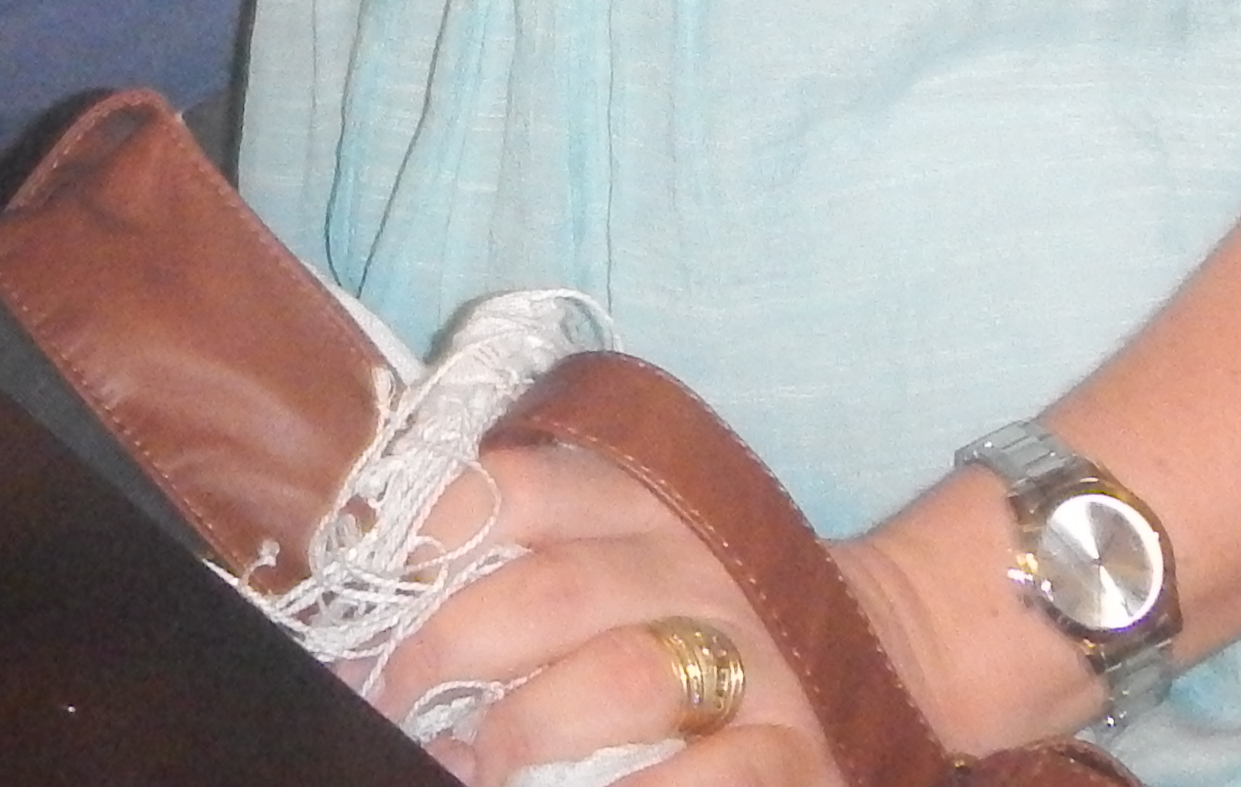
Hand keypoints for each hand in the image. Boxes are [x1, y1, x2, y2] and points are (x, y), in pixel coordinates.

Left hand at [368, 443, 841, 785]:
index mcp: (641, 498)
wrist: (875, 639)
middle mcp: (696, 563)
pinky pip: (705, 778)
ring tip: (474, 767)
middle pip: (553, 591)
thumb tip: (364, 607)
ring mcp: (753, 655)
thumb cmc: (694, 604)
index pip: (516, 483)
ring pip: (622, 679)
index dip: (426, 538)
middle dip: (450, 653)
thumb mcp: (622, 544)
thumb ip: (520, 553)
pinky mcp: (793, 747)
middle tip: (394, 702)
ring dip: (526, 731)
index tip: (365, 600)